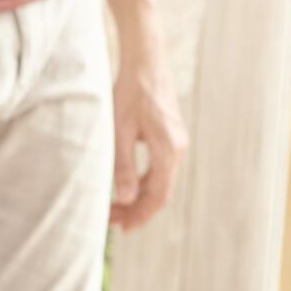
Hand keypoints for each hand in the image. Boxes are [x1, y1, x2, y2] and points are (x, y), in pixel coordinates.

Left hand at [110, 51, 185, 230]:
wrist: (146, 61)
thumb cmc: (129, 92)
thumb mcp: (119, 131)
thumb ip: (122, 166)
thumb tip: (124, 200)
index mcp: (169, 150)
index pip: (158, 196)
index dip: (141, 215)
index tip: (122, 229)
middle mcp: (178, 149)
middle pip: (160, 192)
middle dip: (137, 210)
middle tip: (112, 222)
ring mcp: (176, 142)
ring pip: (160, 181)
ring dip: (138, 196)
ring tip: (114, 208)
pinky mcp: (170, 135)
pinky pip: (159, 168)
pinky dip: (143, 181)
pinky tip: (125, 185)